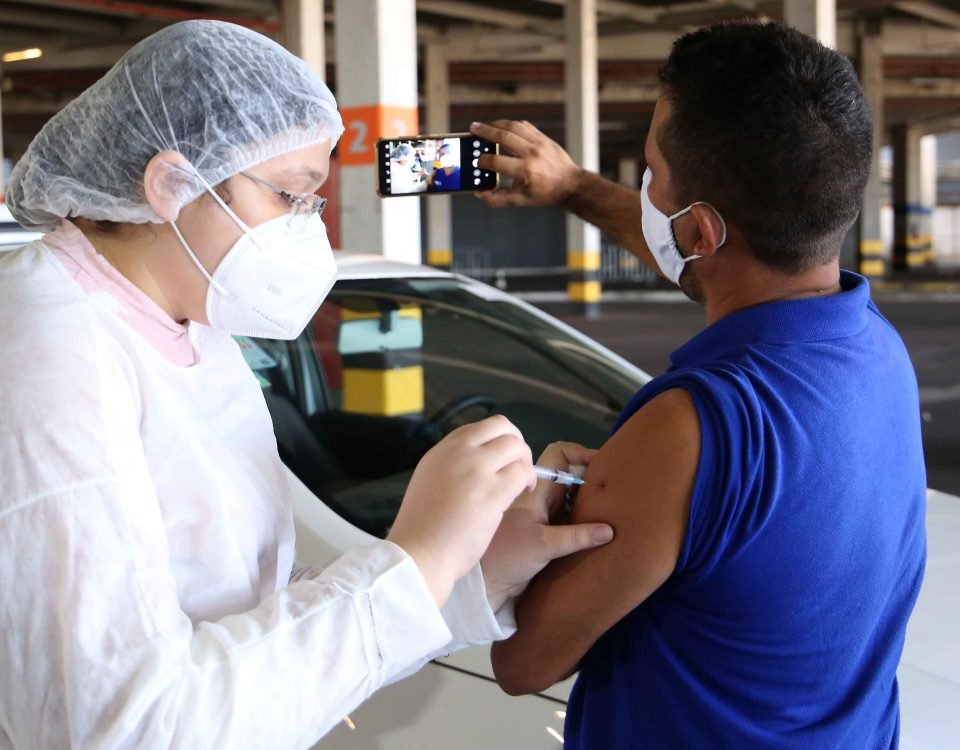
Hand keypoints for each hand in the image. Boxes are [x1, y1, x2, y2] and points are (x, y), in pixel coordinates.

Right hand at [387, 415, 534, 607]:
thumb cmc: (422, 529)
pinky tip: (524, 494)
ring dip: (525, 462)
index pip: (480, 428)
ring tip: (523, 484)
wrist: (418, 554)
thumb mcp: (429, 481)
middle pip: (502, 427)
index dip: (498, 441)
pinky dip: (529, 480)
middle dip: (517, 444)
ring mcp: (476, 469)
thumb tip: (479, 462)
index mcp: (442, 450)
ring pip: (516, 446)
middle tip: (519, 467)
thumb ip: (452, 466)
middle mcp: (459, 452)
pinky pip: (522, 473)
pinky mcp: (492, 492)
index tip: (502, 460)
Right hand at [469, 120, 583, 207]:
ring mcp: (539, 143)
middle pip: (503, 137)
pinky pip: (524, 125)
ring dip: (496, 124)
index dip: (484, 160)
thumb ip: (499, 198)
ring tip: (484, 126)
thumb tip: (480, 193)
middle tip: (473, 129)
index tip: (477, 161)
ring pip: (513, 127)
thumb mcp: (522, 200)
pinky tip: (502, 127)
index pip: (498, 161)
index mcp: (526, 171)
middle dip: (485, 132)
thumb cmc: (546, 193)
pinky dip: (511, 124)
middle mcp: (532, 154)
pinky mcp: (544, 138)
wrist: (571, 184)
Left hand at [480, 442, 613, 610]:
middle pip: (572, 473)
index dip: (580, 453)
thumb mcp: (544, 546)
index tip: (602, 465)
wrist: (489, 583)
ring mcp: (545, 511)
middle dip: (592, 477)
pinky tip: (602, 523)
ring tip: (613, 506)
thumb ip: (577, 537)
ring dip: (590, 497)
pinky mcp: (548, 528)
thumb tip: (610, 529)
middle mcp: (542, 494)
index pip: (559, 454)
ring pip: (573, 493)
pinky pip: (572, 512)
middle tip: (615, 489)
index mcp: (536, 488)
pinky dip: (586, 514)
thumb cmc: (508, 557)